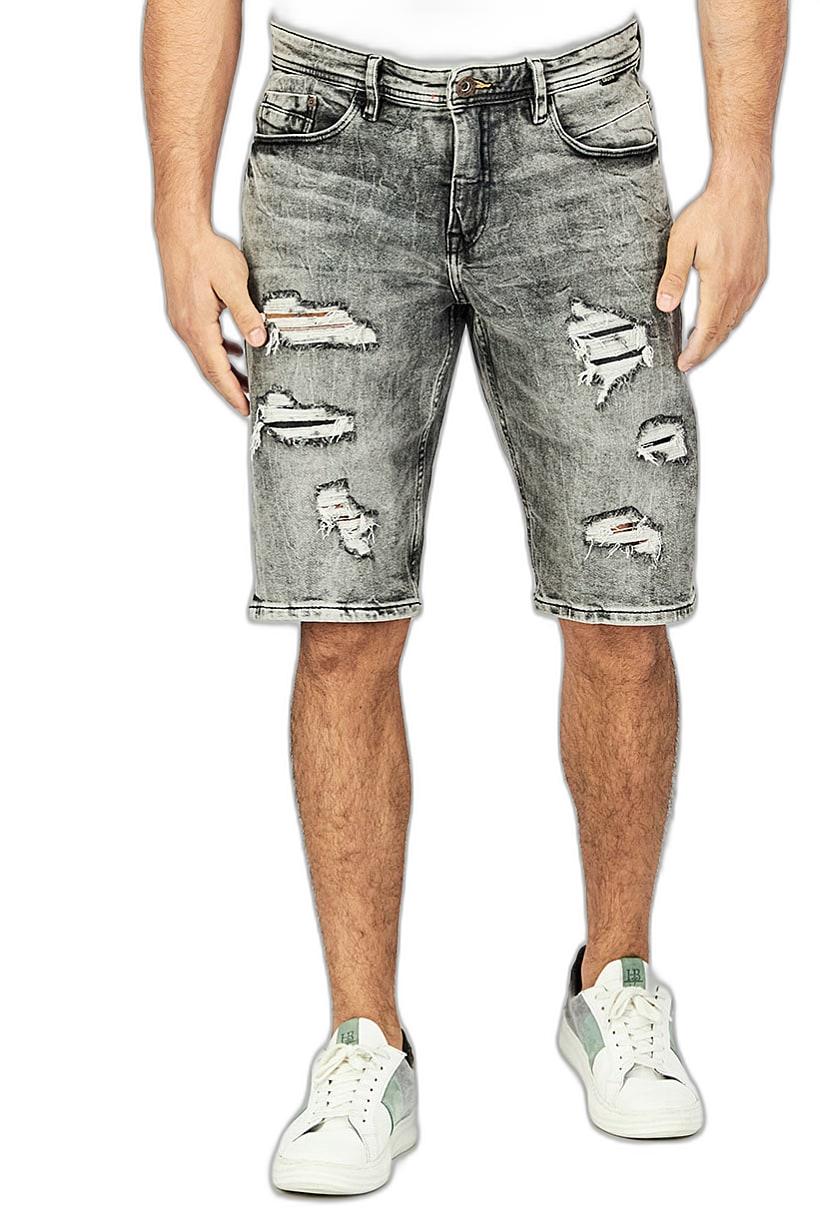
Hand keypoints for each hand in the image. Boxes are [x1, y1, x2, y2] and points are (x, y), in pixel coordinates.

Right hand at [158, 227, 265, 414]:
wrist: (180, 231)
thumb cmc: (205, 252)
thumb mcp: (232, 281)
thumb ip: (246, 313)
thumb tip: (258, 339)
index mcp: (197, 326)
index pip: (217, 370)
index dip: (232, 392)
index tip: (245, 408)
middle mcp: (186, 328)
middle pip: (210, 369)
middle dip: (230, 389)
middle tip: (249, 405)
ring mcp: (183, 321)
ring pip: (206, 356)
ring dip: (225, 371)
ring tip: (247, 384)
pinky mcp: (185, 312)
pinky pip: (203, 341)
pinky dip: (220, 352)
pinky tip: (235, 352)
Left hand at [656, 166, 769, 372]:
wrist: (742, 190)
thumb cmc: (713, 212)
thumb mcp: (682, 243)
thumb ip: (673, 277)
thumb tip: (665, 306)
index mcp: (721, 284)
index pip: (708, 331)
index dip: (695, 352)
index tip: (684, 363)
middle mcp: (741, 286)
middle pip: (722, 332)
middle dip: (705, 351)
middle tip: (689, 362)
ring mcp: (752, 281)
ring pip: (734, 321)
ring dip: (717, 337)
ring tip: (700, 346)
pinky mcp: (757, 274)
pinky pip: (743, 307)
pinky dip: (729, 320)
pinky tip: (719, 320)